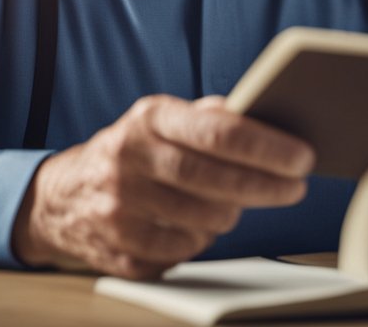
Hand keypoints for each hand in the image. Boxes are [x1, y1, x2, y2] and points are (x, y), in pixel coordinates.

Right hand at [11, 94, 313, 279]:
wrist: (64, 195)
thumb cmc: (134, 150)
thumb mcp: (162, 118)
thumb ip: (209, 115)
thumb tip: (264, 115)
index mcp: (148, 119)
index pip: (217, 132)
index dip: (267, 147)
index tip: (303, 158)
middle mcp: (129, 159)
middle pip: (212, 179)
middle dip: (263, 186)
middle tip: (294, 188)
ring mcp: (119, 207)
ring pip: (201, 220)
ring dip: (231, 214)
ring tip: (239, 203)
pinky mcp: (118, 249)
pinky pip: (181, 251)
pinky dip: (201, 240)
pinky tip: (203, 226)